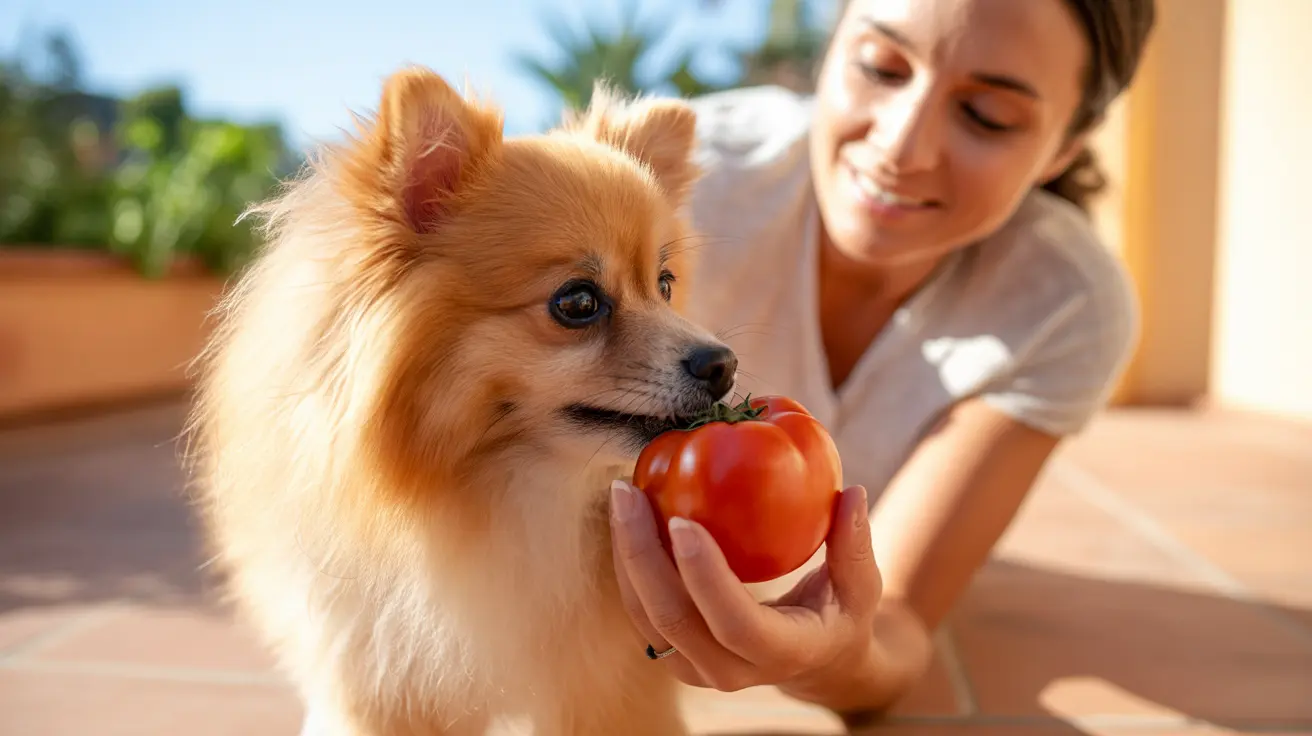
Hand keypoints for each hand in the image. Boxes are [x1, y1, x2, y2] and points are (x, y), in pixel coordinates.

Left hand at [608, 479, 882, 693]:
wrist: (813, 662)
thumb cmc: (839, 615)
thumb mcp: (861, 588)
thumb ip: (855, 545)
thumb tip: (852, 492)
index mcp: (781, 653)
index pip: (735, 623)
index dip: (705, 576)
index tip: (683, 520)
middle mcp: (730, 671)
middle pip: (674, 620)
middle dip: (643, 554)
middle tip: (629, 493)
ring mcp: (695, 668)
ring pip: (645, 617)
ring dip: (626, 555)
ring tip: (621, 496)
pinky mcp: (674, 653)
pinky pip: (639, 610)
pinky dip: (628, 563)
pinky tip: (627, 514)